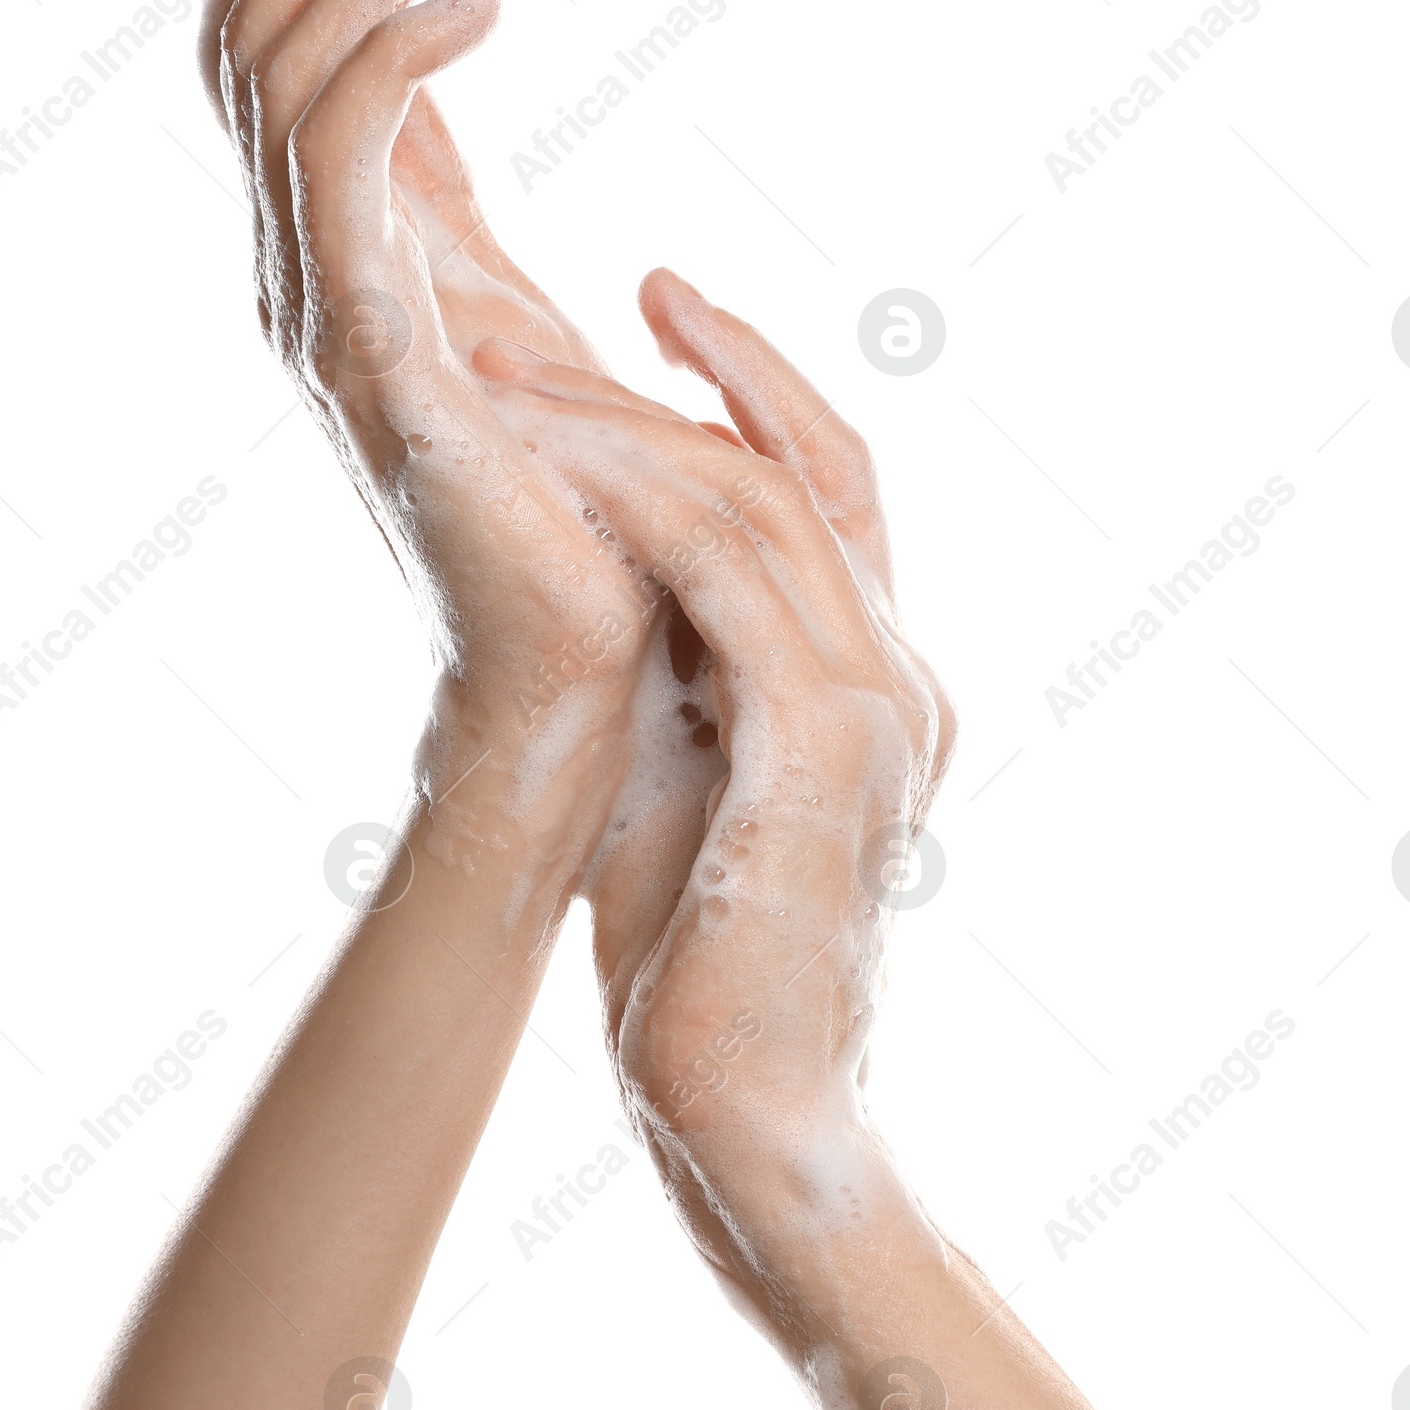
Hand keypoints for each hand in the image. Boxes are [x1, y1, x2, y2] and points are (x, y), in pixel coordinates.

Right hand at [197, 0, 642, 799]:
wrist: (581, 669)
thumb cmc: (573, 508)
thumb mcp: (505, 310)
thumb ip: (447, 199)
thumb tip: (432, 74)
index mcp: (340, 263)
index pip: (268, 59)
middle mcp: (306, 278)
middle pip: (254, 40)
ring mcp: (328, 317)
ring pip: (290, 78)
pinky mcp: (381, 355)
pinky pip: (350, 163)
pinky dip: (398, 54)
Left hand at [476, 268, 956, 1233]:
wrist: (750, 1115)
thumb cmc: (700, 959)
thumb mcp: (689, 777)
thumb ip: (681, 670)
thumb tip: (604, 578)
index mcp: (874, 676)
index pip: (828, 483)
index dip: (751, 375)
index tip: (657, 295)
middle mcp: (899, 675)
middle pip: (801, 466)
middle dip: (669, 377)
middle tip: (538, 321)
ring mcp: (880, 710)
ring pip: (763, 504)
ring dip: (626, 429)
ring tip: (509, 379)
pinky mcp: (828, 756)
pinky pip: (741, 585)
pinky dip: (646, 511)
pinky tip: (555, 471)